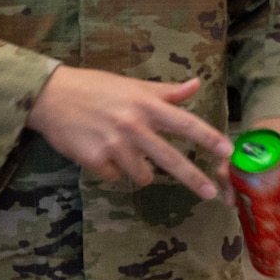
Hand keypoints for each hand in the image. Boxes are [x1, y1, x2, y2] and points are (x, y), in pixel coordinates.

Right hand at [26, 68, 231, 199]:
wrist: (50, 96)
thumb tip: (197, 84)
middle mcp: (134, 125)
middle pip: (170, 158)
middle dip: (193, 178)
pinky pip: (115, 176)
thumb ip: (165, 91)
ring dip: (139, 170)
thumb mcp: (132, 85)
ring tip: (123, 150)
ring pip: (142, 174)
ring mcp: (114, 145)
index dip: (208, 138)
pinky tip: (100, 152)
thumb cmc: (95, 88)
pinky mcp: (95, 159)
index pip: (185, 123)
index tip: (228, 151)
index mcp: (146, 105)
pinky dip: (112, 170)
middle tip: (211, 194)